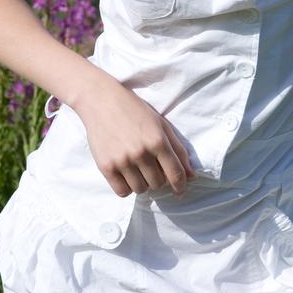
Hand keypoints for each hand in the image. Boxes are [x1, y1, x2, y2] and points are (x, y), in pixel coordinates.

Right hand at [76, 85, 195, 198]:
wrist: (101, 101)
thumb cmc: (134, 110)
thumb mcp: (160, 124)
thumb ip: (178, 149)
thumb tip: (191, 175)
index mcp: (157, 140)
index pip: (175, 173)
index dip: (181, 186)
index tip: (180, 191)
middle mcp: (141, 152)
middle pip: (158, 184)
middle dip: (158, 178)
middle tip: (150, 165)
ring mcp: (122, 161)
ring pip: (141, 189)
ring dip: (142, 183)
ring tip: (136, 168)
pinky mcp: (106, 166)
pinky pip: (122, 191)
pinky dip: (126, 187)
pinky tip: (125, 174)